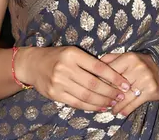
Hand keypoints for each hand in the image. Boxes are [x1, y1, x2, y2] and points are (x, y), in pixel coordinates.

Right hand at [16, 46, 130, 111]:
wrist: (33, 64)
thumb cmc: (57, 56)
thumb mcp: (72, 52)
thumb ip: (88, 61)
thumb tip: (111, 74)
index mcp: (72, 54)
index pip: (98, 67)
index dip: (113, 76)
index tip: (125, 83)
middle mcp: (65, 68)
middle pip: (93, 83)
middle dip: (110, 91)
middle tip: (122, 95)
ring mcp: (59, 82)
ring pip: (86, 95)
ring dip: (102, 101)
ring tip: (113, 102)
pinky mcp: (55, 94)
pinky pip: (76, 103)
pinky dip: (90, 106)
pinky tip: (99, 107)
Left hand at [100, 52, 158, 116]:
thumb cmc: (140, 63)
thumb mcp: (126, 56)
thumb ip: (111, 58)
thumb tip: (96, 62)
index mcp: (129, 58)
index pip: (110, 72)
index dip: (101, 82)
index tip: (96, 90)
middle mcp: (138, 68)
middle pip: (117, 86)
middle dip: (108, 96)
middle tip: (102, 102)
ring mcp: (145, 80)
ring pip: (124, 97)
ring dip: (116, 106)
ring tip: (111, 109)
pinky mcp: (151, 91)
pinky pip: (134, 103)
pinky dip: (126, 109)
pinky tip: (121, 112)